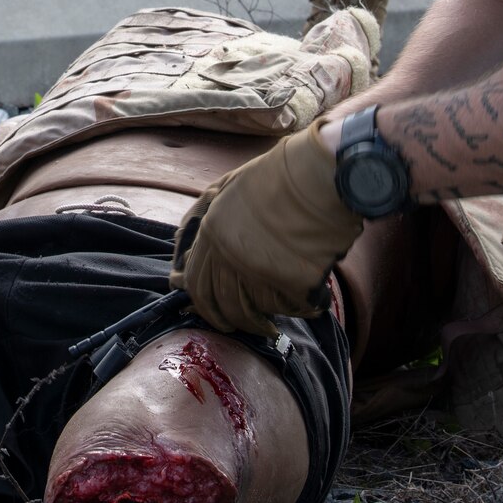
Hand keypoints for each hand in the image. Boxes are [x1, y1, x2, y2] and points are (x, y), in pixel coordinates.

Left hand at [170, 119, 364, 335]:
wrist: (323, 173)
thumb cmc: (280, 176)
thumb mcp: (228, 186)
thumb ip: (201, 216)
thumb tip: (178, 250)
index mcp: (212, 231)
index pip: (196, 283)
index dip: (204, 306)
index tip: (216, 315)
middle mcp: (230, 253)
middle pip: (223, 304)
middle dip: (231, 322)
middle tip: (245, 328)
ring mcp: (260, 268)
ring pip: (253, 311)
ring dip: (262, 323)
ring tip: (273, 325)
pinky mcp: (292, 281)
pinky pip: (289, 306)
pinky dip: (297, 308)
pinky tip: (306, 300)